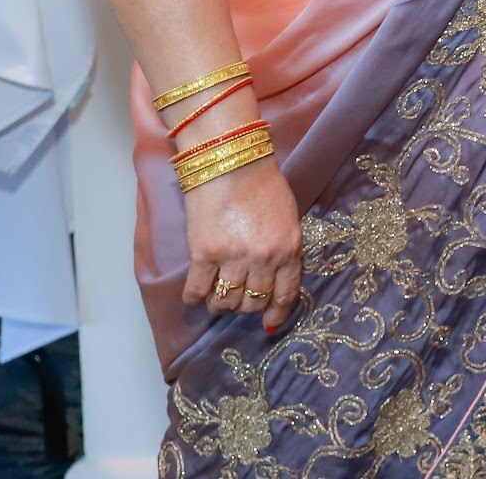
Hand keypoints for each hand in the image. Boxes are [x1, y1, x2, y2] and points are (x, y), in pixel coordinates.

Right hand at [181, 157, 304, 331]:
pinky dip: (195, 297)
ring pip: (225, 302)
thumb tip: (276, 279)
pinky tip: (196, 292)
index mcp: (290, 249)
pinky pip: (197, 292)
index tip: (268, 323)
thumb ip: (284, 249)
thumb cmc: (262, 185)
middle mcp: (264, 259)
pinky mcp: (204, 255)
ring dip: (219, 303)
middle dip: (245, 306)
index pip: (286, 294)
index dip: (276, 313)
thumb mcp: (287, 218)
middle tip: (237, 298)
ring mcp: (233, 259)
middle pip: (252, 302)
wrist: (232, 161)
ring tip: (216, 294)